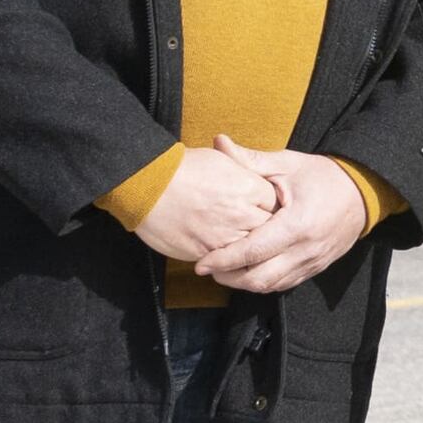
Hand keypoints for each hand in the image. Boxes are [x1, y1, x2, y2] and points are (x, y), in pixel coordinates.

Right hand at [130, 146, 284, 268]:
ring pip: (247, 252)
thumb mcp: (222, 159)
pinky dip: (225, 260)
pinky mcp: (205, 253)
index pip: (275, 205)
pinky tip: (222, 252)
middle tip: (258, 230)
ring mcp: (224, 236)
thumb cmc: (183, 168)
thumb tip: (256, 172)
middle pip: (266, 230)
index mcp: (252, 189)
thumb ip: (246, 168)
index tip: (264, 209)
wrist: (146, 184)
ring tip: (240, 243)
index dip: (269, 207)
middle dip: (263, 230)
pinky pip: (224, 263)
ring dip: (245, 248)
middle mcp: (243, 215)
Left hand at [189, 140, 372, 293]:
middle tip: (208, 269)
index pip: (253, 251)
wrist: (364, 192)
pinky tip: (249, 271)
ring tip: (224, 272)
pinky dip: (263, 283)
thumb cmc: (323, 176)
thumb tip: (218, 141)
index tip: (200, 263)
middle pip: (260, 278)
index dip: (224, 260)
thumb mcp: (287, 164)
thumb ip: (250, 159)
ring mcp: (313, 261)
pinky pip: (285, 284)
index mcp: (297, 223)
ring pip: (271, 286)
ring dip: (244, 283)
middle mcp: (306, 248)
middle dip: (229, 277)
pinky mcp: (316, 267)